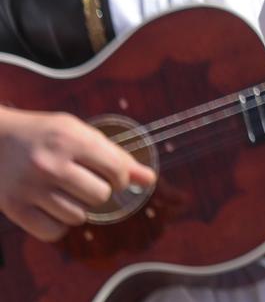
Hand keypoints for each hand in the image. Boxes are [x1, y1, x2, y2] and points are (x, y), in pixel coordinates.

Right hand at [0, 106, 156, 241]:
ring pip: (78, 216)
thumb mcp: (79, 132)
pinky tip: (55, 208)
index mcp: (69, 139)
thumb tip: (149, 179)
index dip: (124, 177)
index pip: (116, 169)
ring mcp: (29, 188)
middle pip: (100, 196)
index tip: (117, 177)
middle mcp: (50, 164)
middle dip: (102, 192)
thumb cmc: (44, 134)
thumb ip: (115, 154)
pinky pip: (54, 232)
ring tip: (68, 193)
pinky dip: (60, 225)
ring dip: (80, 208)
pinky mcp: (14, 208)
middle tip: (89, 183)